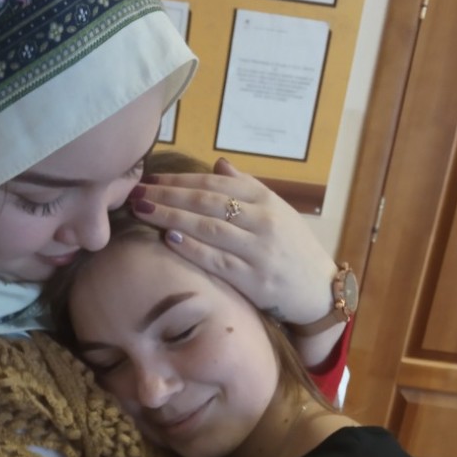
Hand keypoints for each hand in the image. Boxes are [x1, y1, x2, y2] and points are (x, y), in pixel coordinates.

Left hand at [131, 157, 337, 328]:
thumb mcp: (276, 212)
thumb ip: (246, 188)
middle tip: (136, 192)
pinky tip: (169, 238)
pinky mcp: (255, 279)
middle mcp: (263, 220)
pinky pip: (217, 260)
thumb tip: (218, 165)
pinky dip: (193, 248)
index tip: (150, 179)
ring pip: (209, 227)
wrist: (320, 291)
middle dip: (168, 195)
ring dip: (172, 217)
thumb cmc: (292, 250)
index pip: (215, 184)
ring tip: (143, 210)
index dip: (180, 180)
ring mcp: (259, 250)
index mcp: (266, 200)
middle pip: (207, 202)